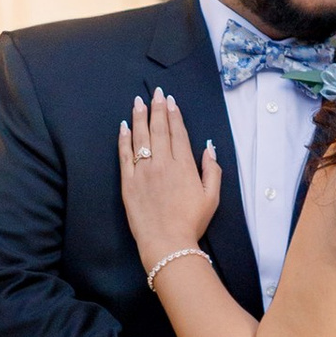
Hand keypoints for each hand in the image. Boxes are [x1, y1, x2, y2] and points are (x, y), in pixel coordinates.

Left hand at [119, 86, 221, 272]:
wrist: (167, 243)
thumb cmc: (192, 223)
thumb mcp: (212, 197)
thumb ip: (212, 170)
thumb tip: (208, 149)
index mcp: (184, 166)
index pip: (178, 133)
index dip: (174, 115)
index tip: (170, 101)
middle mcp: (163, 164)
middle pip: (159, 129)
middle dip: (157, 109)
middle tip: (155, 93)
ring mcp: (143, 172)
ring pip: (141, 137)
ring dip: (139, 117)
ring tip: (138, 102)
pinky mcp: (128, 183)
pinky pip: (124, 155)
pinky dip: (124, 139)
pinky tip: (124, 127)